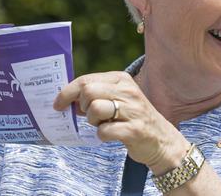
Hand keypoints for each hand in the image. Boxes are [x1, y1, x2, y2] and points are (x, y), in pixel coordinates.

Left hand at [53, 71, 188, 170]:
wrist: (162, 140)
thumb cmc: (133, 118)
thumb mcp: (118, 99)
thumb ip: (96, 95)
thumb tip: (66, 99)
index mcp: (122, 79)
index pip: (86, 79)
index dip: (67, 92)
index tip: (58, 104)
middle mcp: (128, 91)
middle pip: (88, 92)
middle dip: (82, 107)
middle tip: (91, 116)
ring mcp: (133, 110)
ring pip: (95, 109)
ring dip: (93, 121)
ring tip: (103, 124)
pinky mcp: (134, 130)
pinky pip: (104, 131)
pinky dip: (102, 135)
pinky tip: (111, 134)